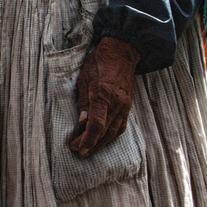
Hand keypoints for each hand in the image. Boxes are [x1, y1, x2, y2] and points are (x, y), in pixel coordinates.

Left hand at [70, 37, 139, 158]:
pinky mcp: (128, 106)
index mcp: (103, 95)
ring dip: (101, 144)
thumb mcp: (83, 79)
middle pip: (105, 132)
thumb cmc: (98, 63)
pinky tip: (103, 140)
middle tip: (79, 152)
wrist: (121, 53)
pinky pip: (120, 126)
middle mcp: (116, 103)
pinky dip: (111, 136)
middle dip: (91, 145)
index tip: (78, 147)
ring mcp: (124, 105)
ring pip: (114, 132)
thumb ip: (83, 102)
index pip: (97, 124)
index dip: (87, 139)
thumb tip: (82, 122)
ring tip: (89, 150)